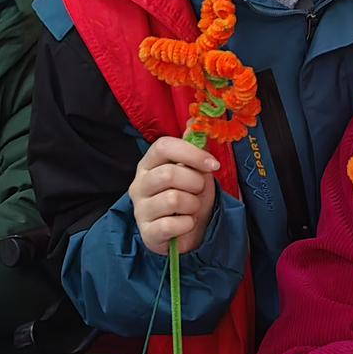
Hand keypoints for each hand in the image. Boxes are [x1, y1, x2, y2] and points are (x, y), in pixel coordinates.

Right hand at [129, 137, 218, 256]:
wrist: (185, 232)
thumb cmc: (189, 196)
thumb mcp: (194, 170)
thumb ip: (192, 148)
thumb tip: (195, 121)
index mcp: (148, 164)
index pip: (163, 146)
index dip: (191, 153)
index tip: (213, 164)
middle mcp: (139, 184)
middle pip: (169, 174)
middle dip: (195, 183)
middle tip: (199, 190)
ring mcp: (140, 209)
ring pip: (173, 199)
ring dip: (193, 205)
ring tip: (191, 208)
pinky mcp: (147, 232)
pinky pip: (172, 224)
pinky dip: (187, 224)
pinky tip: (185, 224)